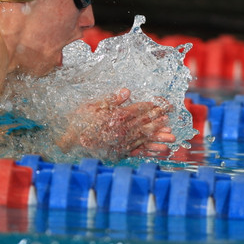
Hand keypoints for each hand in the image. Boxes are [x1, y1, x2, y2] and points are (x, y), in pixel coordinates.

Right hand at [58, 88, 174, 159]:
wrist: (71, 142)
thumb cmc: (80, 121)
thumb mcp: (92, 105)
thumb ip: (111, 100)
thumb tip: (127, 92)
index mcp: (117, 116)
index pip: (140, 109)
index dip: (153, 105)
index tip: (164, 103)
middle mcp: (122, 130)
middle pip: (145, 122)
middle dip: (160, 118)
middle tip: (172, 116)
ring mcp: (122, 142)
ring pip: (145, 137)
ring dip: (159, 136)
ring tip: (172, 135)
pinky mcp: (120, 152)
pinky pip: (139, 151)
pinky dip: (151, 150)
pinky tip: (160, 150)